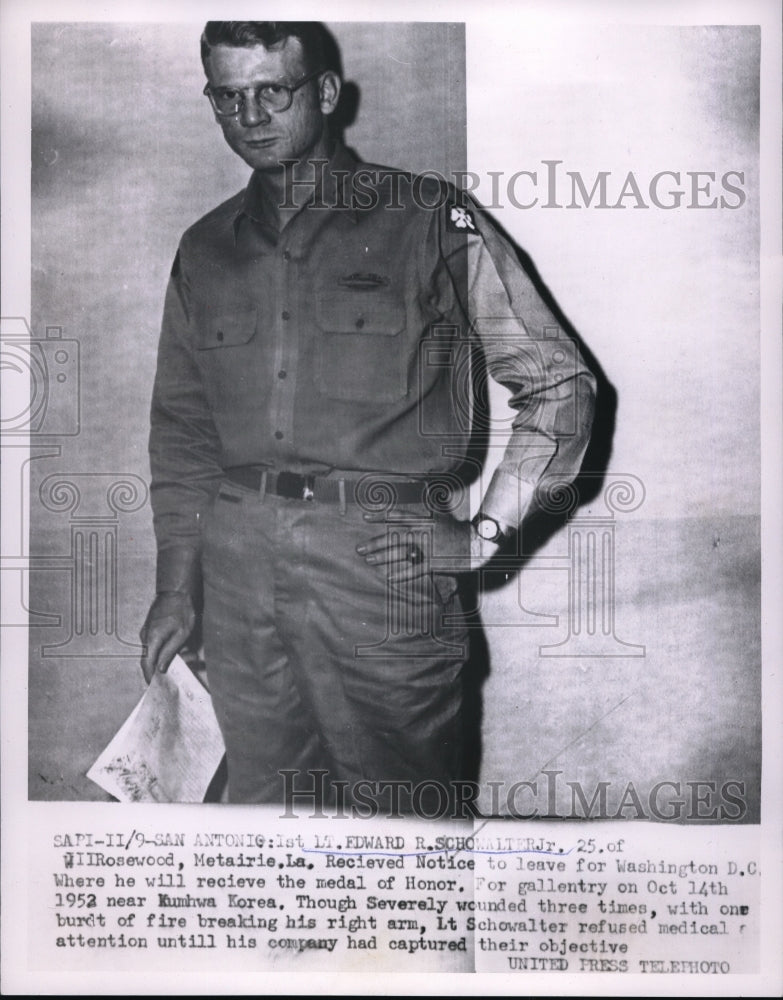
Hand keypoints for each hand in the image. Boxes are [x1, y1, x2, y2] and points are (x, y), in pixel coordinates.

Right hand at [139, 592, 195, 682]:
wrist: (177, 590)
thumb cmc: (182, 610)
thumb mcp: (182, 634)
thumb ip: (170, 652)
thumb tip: (160, 668)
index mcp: (151, 639)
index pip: (147, 664)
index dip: (150, 676)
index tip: (154, 686)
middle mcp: (145, 636)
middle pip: (149, 659)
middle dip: (161, 668)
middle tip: (174, 674)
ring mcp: (146, 630)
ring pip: (153, 650)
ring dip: (165, 656)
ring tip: (186, 656)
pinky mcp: (150, 627)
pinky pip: (154, 643)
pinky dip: (164, 648)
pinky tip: (179, 648)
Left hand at [356, 512, 499, 581]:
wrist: (475, 542)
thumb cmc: (457, 530)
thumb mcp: (440, 515)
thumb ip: (425, 508)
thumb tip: (414, 496)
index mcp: (424, 520)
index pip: (398, 516)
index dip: (380, 516)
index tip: (365, 518)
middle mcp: (423, 533)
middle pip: (394, 537)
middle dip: (374, 543)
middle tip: (360, 549)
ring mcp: (428, 548)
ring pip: (400, 553)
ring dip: (383, 557)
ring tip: (369, 561)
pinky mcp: (434, 563)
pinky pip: (414, 570)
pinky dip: (401, 574)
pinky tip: (390, 577)